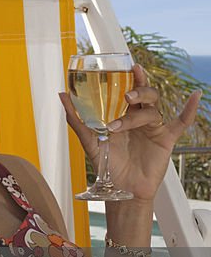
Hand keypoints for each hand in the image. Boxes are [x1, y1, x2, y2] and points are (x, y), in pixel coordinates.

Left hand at [59, 64, 201, 200]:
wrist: (121, 189)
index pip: (130, 91)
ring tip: (117, 126)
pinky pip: (181, 122)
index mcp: (123, 115)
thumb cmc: (107, 165)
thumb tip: (62, 95)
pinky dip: (189, 109)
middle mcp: (139, 119)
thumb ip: (77, 119)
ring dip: (137, 116)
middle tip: (126, 97)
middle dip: (138, 92)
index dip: (132, 78)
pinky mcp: (166, 140)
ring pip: (152, 110)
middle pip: (145, 95)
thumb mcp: (89, 141)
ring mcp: (153, 128)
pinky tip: (195, 96)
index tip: (130, 67)